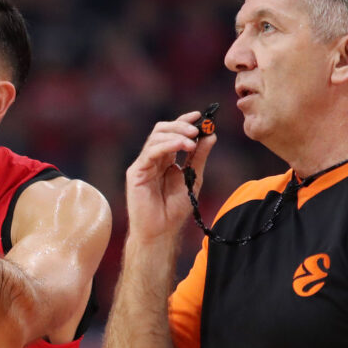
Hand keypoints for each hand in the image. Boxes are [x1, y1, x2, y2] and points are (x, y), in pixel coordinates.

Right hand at [125, 110, 216, 242]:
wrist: (161, 231)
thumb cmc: (174, 210)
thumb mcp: (193, 178)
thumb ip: (199, 157)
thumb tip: (211, 136)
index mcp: (165, 159)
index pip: (173, 133)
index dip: (185, 121)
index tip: (201, 115)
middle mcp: (153, 158)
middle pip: (162, 130)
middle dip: (180, 125)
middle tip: (197, 129)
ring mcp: (143, 164)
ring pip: (156, 137)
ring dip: (176, 134)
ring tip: (192, 141)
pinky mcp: (136, 172)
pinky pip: (150, 152)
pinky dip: (167, 145)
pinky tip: (182, 147)